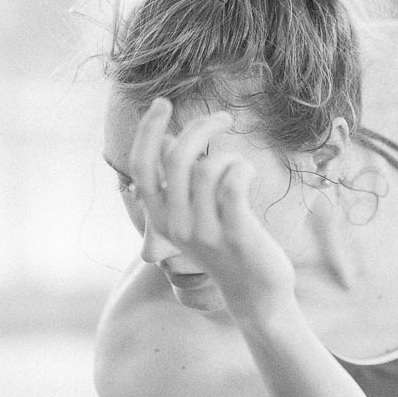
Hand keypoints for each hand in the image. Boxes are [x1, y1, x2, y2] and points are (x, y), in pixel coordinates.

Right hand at [128, 98, 296, 320]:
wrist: (256, 293)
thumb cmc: (227, 245)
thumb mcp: (194, 215)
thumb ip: (179, 182)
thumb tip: (169, 139)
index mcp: (160, 218)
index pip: (142, 166)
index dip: (148, 130)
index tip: (163, 102)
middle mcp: (176, 225)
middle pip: (177, 157)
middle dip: (201, 127)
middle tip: (224, 119)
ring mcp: (205, 232)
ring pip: (210, 167)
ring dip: (231, 157)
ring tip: (240, 170)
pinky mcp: (235, 234)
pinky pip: (234, 181)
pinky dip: (243, 169)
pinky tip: (248, 175)